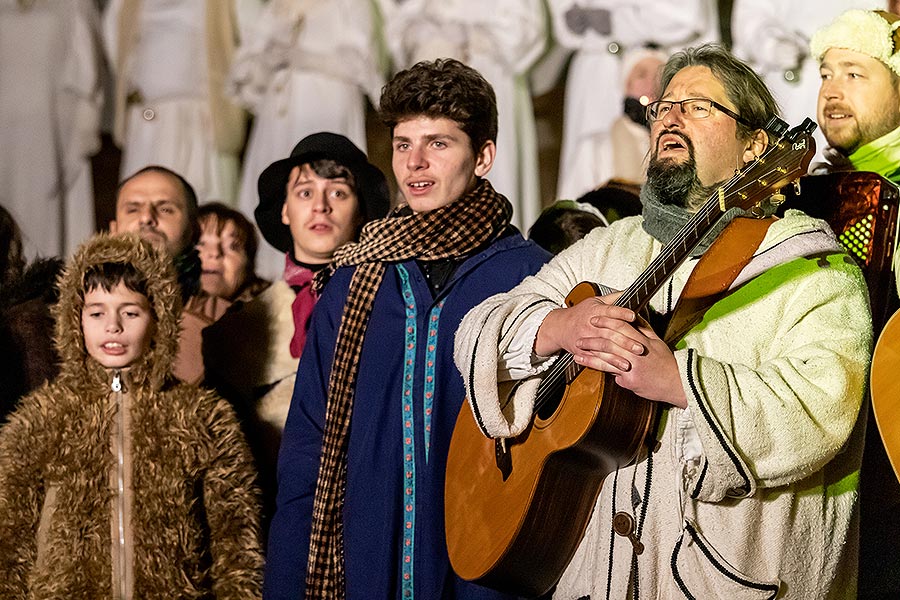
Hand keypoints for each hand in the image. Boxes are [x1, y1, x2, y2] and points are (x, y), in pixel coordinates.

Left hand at [535, 293, 686, 407]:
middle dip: (593, 338)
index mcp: (643, 341)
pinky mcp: (631, 380)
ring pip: (607, 358)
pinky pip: (612, 373)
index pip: (622, 326)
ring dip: (590, 354)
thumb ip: (644, 329)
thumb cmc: (666, 363)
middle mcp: (637, 353)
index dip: (607, 321)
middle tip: (579, 336)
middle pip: (611, 341)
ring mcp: (634, 367)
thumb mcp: (657, 342)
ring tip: (578, 351)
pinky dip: (598, 367)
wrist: (678, 383)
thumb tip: (633, 316)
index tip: (594, 318)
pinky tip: (586, 364)